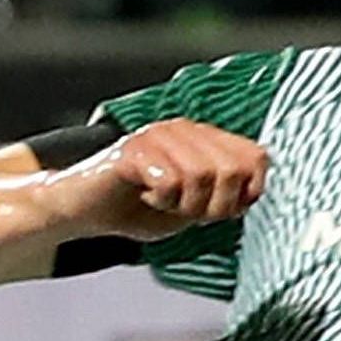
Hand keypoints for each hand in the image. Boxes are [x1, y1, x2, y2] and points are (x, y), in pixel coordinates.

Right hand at [59, 118, 266, 234]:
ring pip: (202, 177)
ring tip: (161, 201)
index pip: (257, 157)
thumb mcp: (193, 208)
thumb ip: (226, 199)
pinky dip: (160, 201)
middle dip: (214, 206)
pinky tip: (144, 195)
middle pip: (232, 170)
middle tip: (186, 211)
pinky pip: (169, 182)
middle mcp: (185, 129)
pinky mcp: (133, 149)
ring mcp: (159, 135)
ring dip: (183, 205)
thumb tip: (252, 194)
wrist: (83, 210)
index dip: (247, 192)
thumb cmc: (137, 208)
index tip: (218, 211)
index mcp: (205, 138)